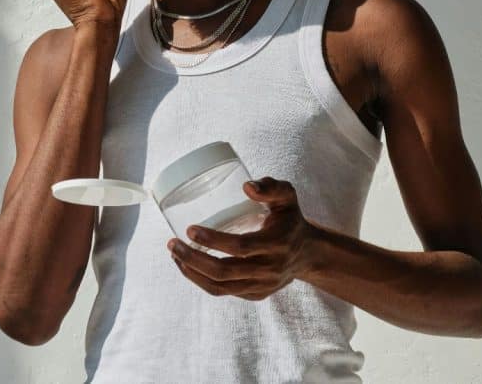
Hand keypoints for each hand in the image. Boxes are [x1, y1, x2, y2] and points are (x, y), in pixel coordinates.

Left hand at [167, 177, 315, 300]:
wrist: (308, 254)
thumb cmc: (290, 219)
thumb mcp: (287, 197)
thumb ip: (271, 187)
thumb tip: (246, 186)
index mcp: (277, 244)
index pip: (240, 247)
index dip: (213, 240)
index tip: (190, 229)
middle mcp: (270, 269)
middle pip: (224, 271)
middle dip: (193, 259)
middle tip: (173, 244)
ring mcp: (262, 286)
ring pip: (220, 287)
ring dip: (192, 273)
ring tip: (175, 255)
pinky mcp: (256, 295)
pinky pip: (224, 292)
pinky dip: (202, 281)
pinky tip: (188, 267)